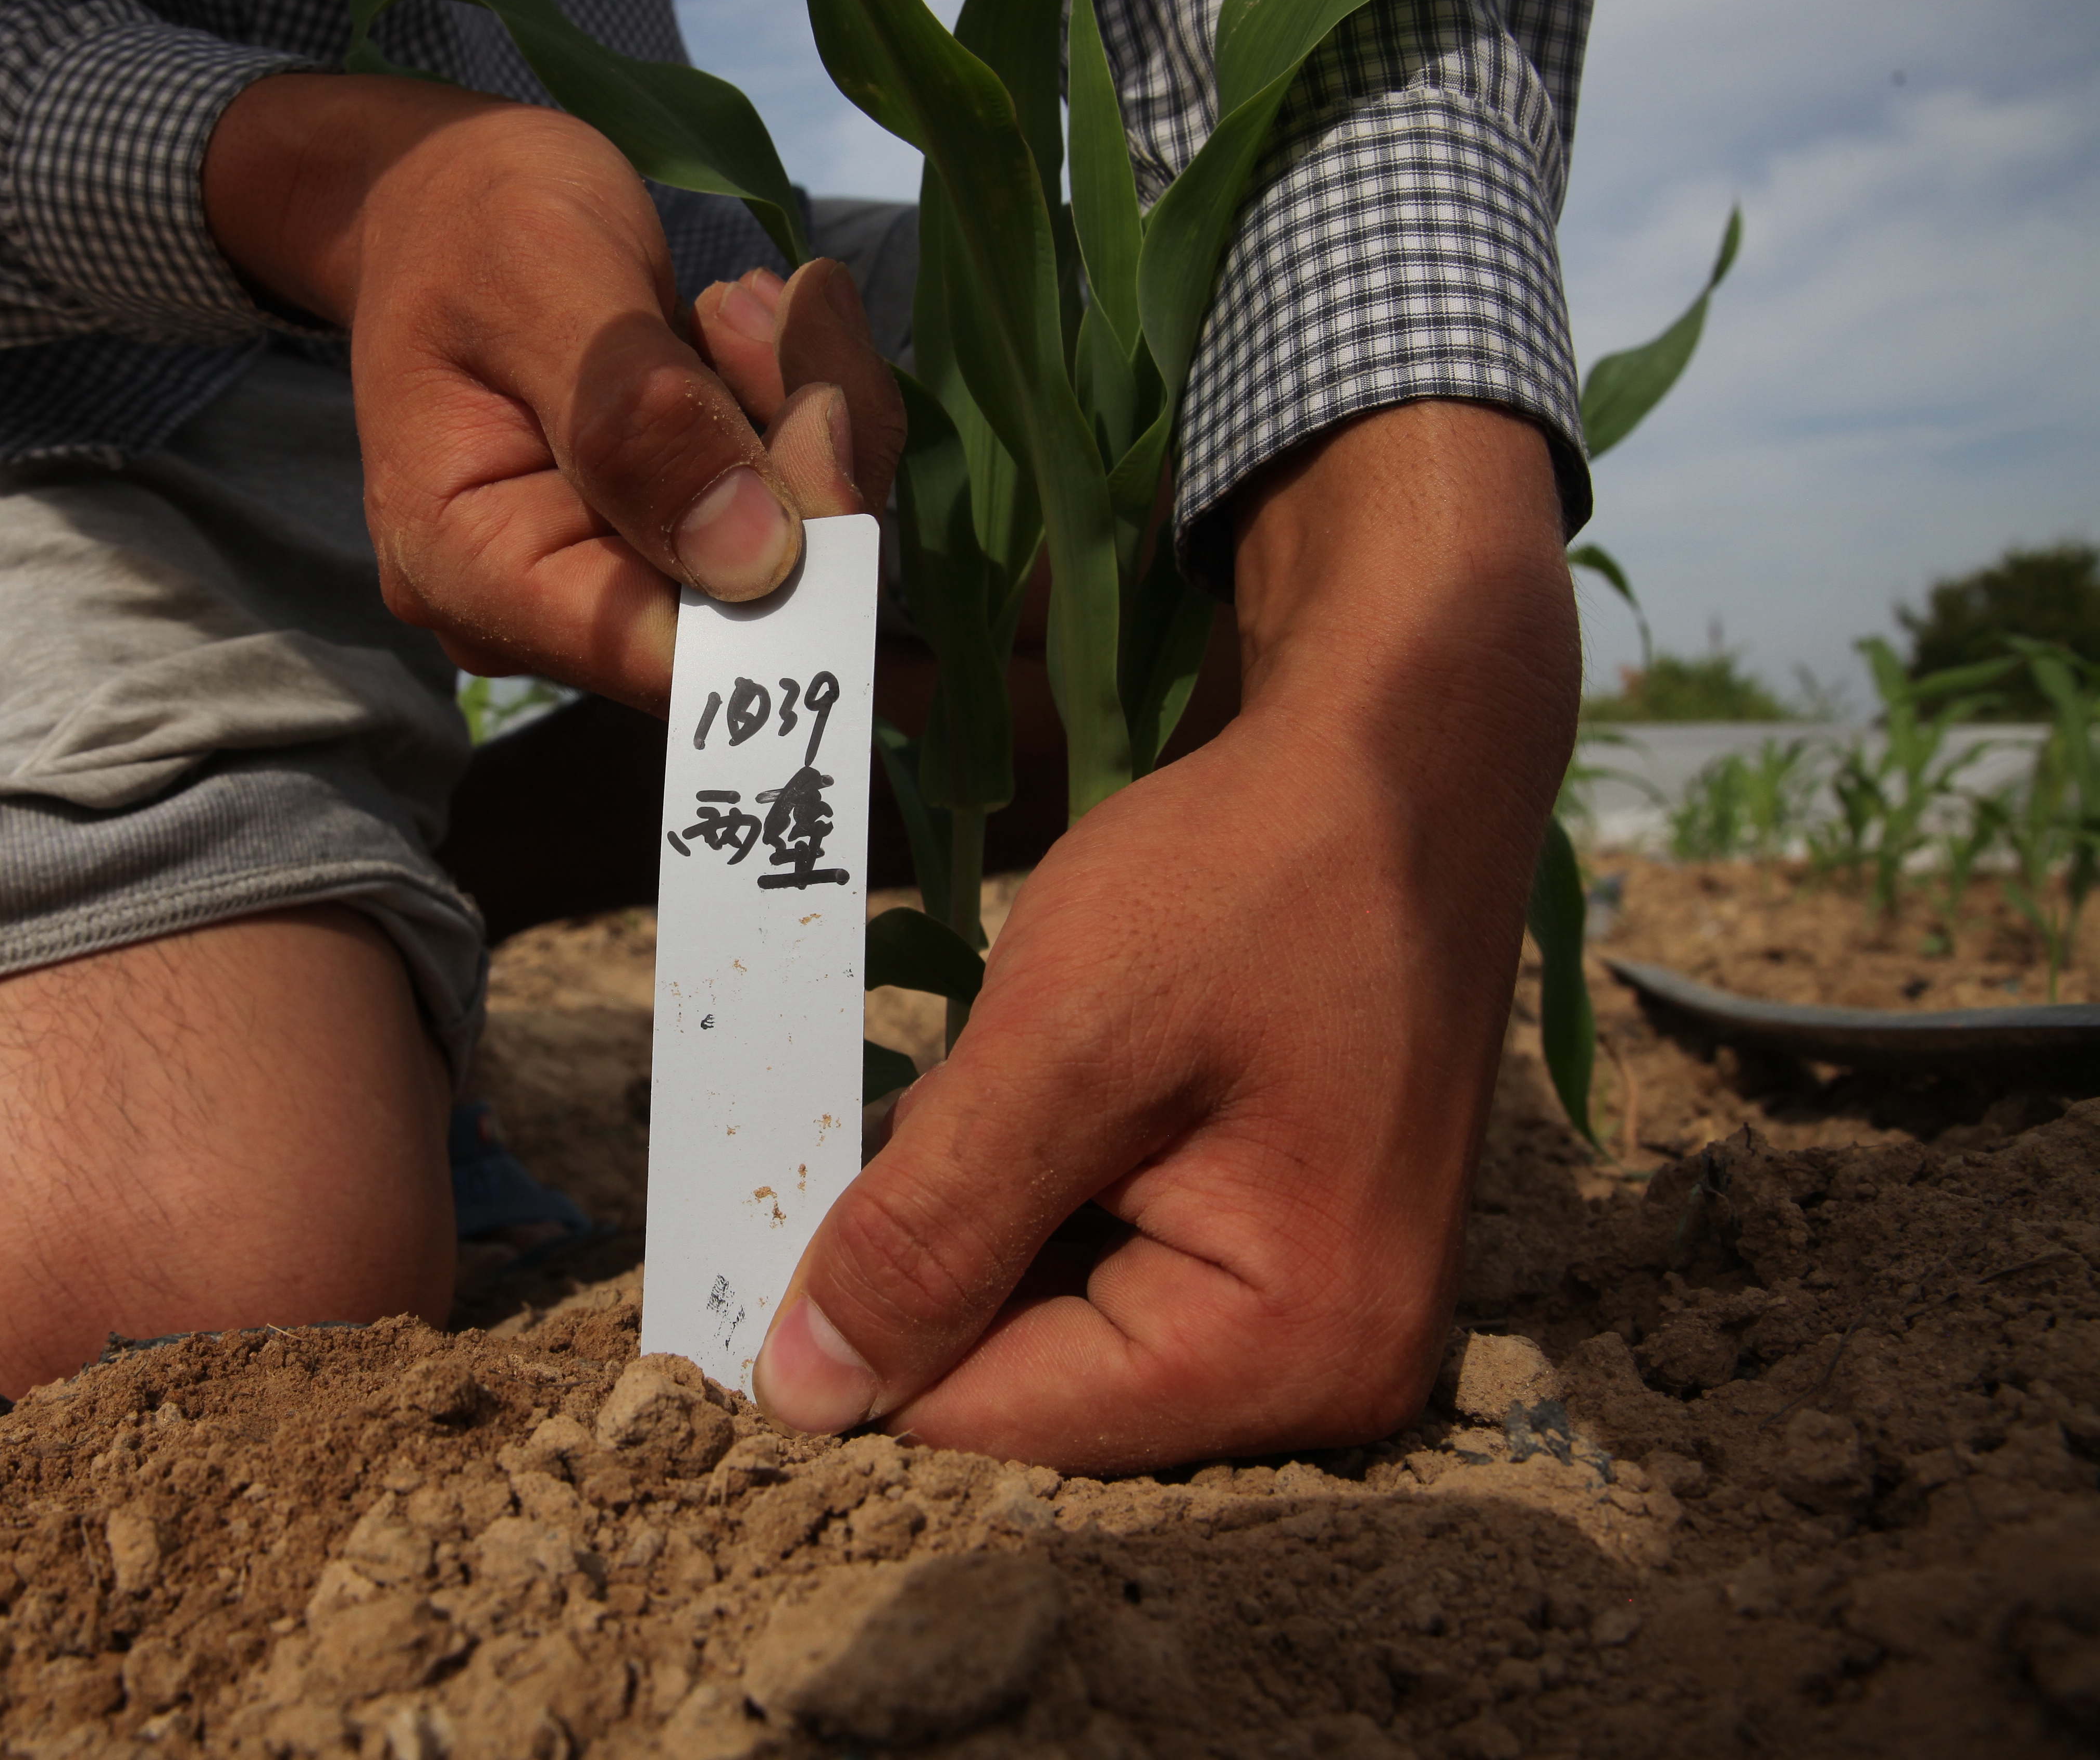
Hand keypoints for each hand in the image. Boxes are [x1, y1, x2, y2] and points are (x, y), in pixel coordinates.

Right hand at [202, 74, 900, 708]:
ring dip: (803, 413)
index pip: (677, 659)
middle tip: (776, 310)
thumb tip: (754, 560)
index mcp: (472, 570)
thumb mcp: (543, 278)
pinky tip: (745, 330)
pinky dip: (794, 412)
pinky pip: (787, 512)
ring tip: (739, 304)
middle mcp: (540, 612)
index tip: (825, 415)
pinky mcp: (665, 543)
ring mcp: (606, 583)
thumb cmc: (470, 222)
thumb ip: (638, 418)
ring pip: (793, 555)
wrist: (446, 197)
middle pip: (751, 612)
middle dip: (803, 456)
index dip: (793, 573)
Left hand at [751, 401, 1578, 1470]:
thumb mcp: (1062, 1042)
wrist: (1400, 760)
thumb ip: (928, 1232)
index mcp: (1289, 1350)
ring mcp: (1315, 1320)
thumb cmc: (1254, 876)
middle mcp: (1326, 1378)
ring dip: (980, 1213)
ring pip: (1051, 1320)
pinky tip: (1045, 1086)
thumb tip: (798, 1398)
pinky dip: (1037, 1186)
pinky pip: (1107, 1266)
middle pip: (1029, 1382)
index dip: (862, 1333)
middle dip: (933, 1259)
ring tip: (1006, 1075)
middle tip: (926, 1101)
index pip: (997, 1420)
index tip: (781, 1216)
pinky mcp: (1287, 1253)